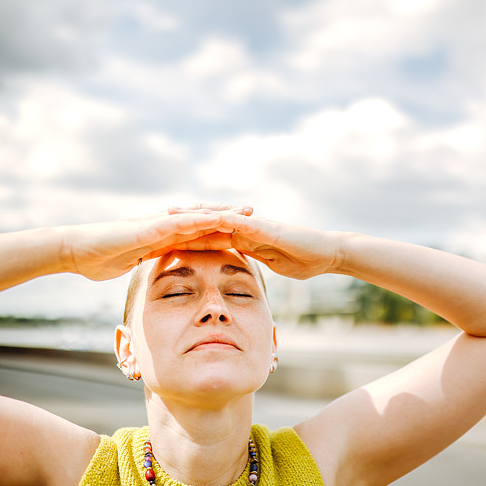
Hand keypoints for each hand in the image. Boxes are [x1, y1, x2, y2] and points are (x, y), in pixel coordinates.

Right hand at [63, 205, 252, 280]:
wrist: (76, 252)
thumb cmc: (100, 259)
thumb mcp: (135, 264)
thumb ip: (149, 264)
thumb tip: (158, 275)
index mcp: (163, 237)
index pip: (199, 233)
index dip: (222, 230)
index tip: (244, 231)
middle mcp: (164, 226)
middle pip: (204, 220)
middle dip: (229, 217)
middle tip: (256, 213)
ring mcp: (157, 225)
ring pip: (196, 216)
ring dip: (222, 212)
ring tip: (246, 210)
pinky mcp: (149, 228)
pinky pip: (180, 222)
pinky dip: (200, 219)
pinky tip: (219, 217)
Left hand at [168, 204, 340, 279]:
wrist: (327, 253)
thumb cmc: (306, 261)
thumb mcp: (273, 266)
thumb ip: (257, 265)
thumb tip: (246, 273)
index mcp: (246, 239)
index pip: (212, 236)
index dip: (190, 235)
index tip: (167, 236)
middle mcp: (246, 228)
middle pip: (209, 221)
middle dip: (184, 220)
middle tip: (158, 217)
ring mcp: (254, 225)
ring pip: (218, 216)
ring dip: (194, 213)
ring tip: (171, 212)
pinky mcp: (264, 226)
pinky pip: (237, 220)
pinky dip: (218, 217)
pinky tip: (201, 216)